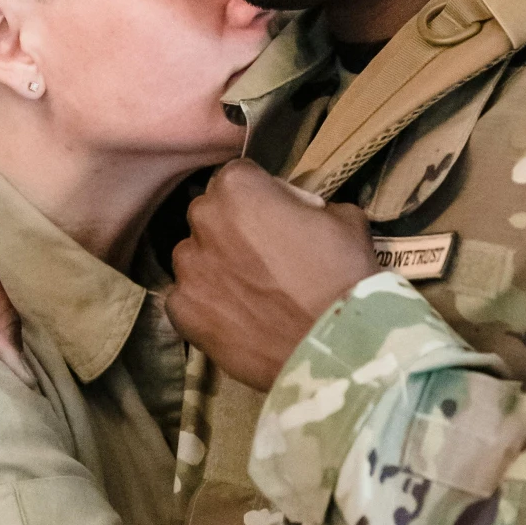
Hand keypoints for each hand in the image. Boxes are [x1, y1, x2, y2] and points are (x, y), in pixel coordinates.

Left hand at [165, 160, 377, 390]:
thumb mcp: (344, 218)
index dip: (260, 196)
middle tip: (264, 256)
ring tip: (250, 292)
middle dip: (232, 229)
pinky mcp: (181, 310)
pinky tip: (237, 318)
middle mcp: (203, 219)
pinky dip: (208, 305)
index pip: (238, 177)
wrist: (335, 346)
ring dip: (216, 266)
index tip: (277, 217)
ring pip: (196, 257)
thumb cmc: (343, 275)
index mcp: (238, 187)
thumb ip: (310, 207)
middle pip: (210, 214)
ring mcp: (188, 268)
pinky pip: (188, 298)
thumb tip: (301, 214)